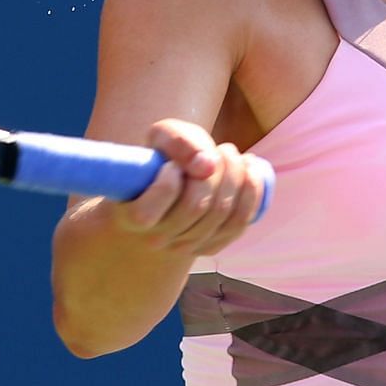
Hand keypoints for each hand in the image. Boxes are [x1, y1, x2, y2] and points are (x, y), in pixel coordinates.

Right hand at [109, 119, 266, 255]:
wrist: (171, 188)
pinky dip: (251, 192)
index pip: (156, 205)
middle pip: (197, 205)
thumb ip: (177, 142)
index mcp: (134, 215)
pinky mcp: (212, 246)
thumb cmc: (162, 159)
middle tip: (219, 149)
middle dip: (216, 169)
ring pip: (221, 212)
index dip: (170, 180)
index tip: (173, 164)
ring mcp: (185, 247)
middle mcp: (157, 239)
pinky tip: (250, 169)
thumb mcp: (162, 138)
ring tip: (230, 154)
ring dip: (235, 175)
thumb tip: (207, 166)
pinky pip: (239, 223)